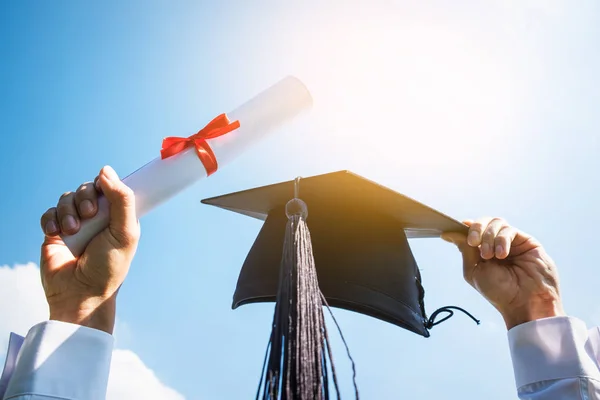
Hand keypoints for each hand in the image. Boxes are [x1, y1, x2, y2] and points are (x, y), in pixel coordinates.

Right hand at [39, 166, 138, 333]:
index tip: (103, 188)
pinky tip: (56, 233)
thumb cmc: (109, 267)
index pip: (111, 187)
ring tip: (73, 230)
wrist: (82, 294)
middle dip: (86, 196)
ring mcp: (75, 223)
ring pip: (67, 198)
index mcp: (118, 215)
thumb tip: (106, 170)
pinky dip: (51, 220)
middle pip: (87, 188)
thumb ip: (121, 200)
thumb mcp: (124, 233)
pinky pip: (49, 213)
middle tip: (90, 213)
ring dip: (69, 211)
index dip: (106, 183)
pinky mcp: (55, 232)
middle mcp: (97, 217)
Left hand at [442, 218, 564, 329]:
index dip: (465, 227)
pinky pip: (509, 230)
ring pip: (496, 222)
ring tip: (489, 255)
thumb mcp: (474, 270)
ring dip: (488, 236)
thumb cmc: (499, 291)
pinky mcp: (526, 241)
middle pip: (484, 221)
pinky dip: (502, 240)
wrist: (524, 302)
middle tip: (474, 242)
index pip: (472, 229)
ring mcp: (512, 241)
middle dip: (476, 229)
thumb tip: (448, 233)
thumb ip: (464, 249)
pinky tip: (502, 255)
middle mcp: (496, 244)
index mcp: (482, 250)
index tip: (458, 228)